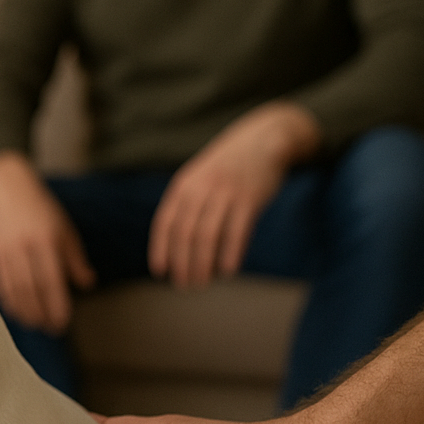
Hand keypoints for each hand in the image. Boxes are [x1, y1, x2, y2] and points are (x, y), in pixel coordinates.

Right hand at [0, 150, 95, 334]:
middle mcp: (25, 247)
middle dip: (41, 313)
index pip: (52, 281)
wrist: (8, 186)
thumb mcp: (65, 229)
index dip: (57, 305)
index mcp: (47, 240)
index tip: (63, 322)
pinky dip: (8, 300)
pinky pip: (0, 282)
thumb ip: (75, 258)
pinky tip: (16, 311)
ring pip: (14, 289)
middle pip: (32, 289)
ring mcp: (6, 250)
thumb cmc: (42, 208)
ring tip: (35, 324)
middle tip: (51, 329)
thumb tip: (88, 284)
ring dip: (25, 311)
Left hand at [148, 101, 319, 287]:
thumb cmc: (226, 166)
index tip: (160, 272)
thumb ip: (186, 204)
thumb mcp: (199, 177)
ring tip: (201, 283)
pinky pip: (237, 231)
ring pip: (207, 236)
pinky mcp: (250, 198)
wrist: (262, 137)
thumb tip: (174, 244)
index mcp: (183, 185)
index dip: (160, 249)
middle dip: (182, 264)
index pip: (165, 222)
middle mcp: (201, 189)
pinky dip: (230, 253)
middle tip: (184, 286)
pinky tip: (228, 271)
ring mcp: (225, 193)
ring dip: (203, 264)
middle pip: (185, 234)